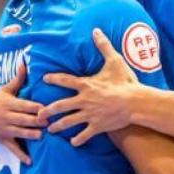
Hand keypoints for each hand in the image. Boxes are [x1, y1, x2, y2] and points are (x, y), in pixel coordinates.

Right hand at [0, 63, 44, 164]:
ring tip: (42, 137)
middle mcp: (7, 116)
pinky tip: (30, 161)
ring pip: (20, 133)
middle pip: (24, 119)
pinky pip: (12, 148)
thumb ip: (18, 79)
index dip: (36, 107)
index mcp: (10, 103)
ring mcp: (4, 129)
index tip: (48, 109)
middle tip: (50, 123)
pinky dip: (20, 155)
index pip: (25, 105)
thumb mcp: (4, 89)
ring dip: (31, 135)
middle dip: (36, 121)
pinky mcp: (2, 139)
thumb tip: (24, 63)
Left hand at [40, 29, 138, 145]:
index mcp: (86, 85)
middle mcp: (84, 100)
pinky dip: (78, 139)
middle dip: (48, 111)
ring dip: (58, 126)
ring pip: (69, 122)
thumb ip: (103, 46)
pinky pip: (84, 134)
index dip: (53, 79)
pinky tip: (73, 142)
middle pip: (60, 106)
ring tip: (51, 130)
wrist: (135, 102)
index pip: (65, 80)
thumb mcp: (115, 61)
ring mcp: (89, 114)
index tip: (44, 78)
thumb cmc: (125, 81)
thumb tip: (96, 31)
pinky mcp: (97, 126)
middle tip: (39, 114)